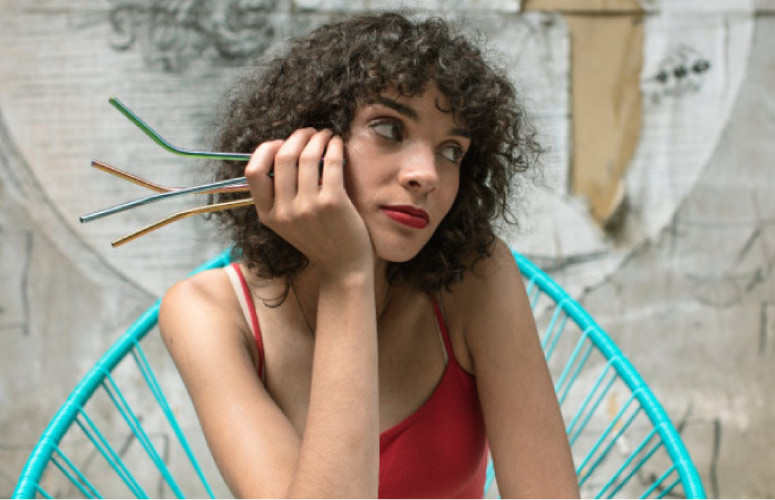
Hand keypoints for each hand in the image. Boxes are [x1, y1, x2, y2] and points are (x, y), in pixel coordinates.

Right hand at [245, 128, 373, 277]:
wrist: (344, 267)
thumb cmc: (319, 240)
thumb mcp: (288, 223)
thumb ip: (280, 196)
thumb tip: (281, 151)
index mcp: (268, 215)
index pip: (252, 171)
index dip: (266, 150)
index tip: (282, 144)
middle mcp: (284, 212)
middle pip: (282, 157)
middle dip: (297, 137)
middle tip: (310, 132)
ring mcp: (307, 207)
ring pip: (306, 155)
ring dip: (317, 137)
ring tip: (326, 135)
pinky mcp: (332, 203)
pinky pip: (330, 162)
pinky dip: (333, 146)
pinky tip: (337, 144)